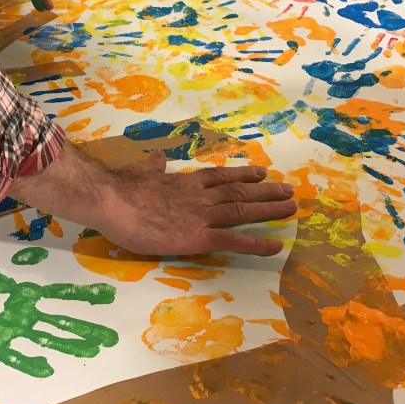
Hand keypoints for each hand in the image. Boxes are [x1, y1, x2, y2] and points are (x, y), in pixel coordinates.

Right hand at [10, 143, 297, 256]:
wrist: (113, 201)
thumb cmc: (121, 188)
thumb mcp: (140, 171)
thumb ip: (153, 167)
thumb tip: (158, 158)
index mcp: (185, 183)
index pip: (220, 178)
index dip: (243, 175)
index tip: (261, 173)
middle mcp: (200, 197)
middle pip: (239, 192)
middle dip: (265, 191)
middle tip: (288, 191)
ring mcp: (202, 216)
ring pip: (243, 211)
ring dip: (269, 210)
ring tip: (291, 208)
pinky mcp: (198, 238)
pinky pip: (234, 241)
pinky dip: (257, 243)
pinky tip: (276, 245)